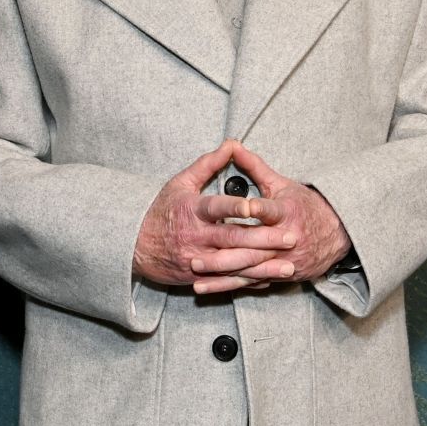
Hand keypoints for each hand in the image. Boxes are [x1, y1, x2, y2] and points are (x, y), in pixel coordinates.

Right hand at [133, 140, 298, 293]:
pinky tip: (269, 281)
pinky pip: (227, 281)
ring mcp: (198, 258)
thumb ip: (208, 164)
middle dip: (264, 240)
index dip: (235, 206)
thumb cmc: (161, 210)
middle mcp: (196, 236)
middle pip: (233, 238)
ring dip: (263, 267)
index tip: (256, 206)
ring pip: (235, 264)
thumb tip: (231, 144)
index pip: (216, 207)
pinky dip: (249, 281)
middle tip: (291, 238)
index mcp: (192, 210)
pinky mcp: (199, 276)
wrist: (134, 245)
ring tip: (288, 266)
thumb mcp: (180, 183)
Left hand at [191, 143, 352, 291]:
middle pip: (253, 247)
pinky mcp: (282, 273)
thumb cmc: (305, 205)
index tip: (243, 209)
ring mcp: (284, 260)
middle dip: (224, 255)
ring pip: (250, 269)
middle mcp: (286, 239)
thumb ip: (255, 167)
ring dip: (222, 274)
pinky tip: (211, 287)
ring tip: (197, 275)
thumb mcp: (282, 184)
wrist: (337, 233)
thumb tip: (233, 146)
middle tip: (195, 257)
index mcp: (287, 213)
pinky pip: (254, 281)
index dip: (257, 209)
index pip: (269, 211)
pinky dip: (232, 285)